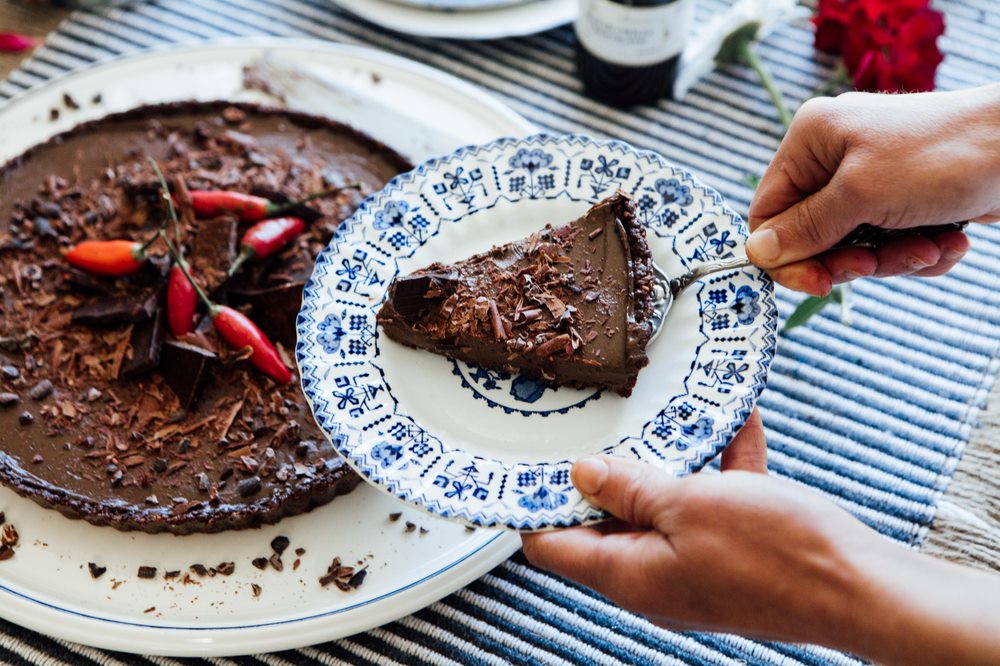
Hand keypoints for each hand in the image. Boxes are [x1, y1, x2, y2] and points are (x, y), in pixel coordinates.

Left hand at [522, 410, 871, 641]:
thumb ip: (630, 488)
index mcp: (629, 573)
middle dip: (603, 472)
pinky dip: (717, 469)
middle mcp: (654, 576)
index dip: (533, 506)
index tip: (526, 464)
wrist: (862, 588)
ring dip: (666, 462)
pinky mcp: (730, 554)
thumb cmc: (779, 554)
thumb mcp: (690, 504)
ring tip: (665, 415)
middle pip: (605, 520)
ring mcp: (693, 565)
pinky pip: (711, 504)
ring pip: (661, 507)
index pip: (552, 546)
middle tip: (597, 423)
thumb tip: (582, 475)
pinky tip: (734, 425)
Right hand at [746, 83, 999, 295]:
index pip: (769, 213)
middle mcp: (834, 158)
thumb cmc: (942, 155)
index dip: (787, 255)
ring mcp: (871, 178)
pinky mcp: (905, 198)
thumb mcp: (861, 194)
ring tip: (931, 245)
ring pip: (854, 246)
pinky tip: (948, 240)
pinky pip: (890, 243)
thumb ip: (806, 228)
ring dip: (894, 257)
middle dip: (851, 258)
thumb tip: (756, 253)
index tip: (819, 283)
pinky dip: (918, 250)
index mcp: (811, 142)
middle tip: (876, 263)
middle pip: (812, 237)